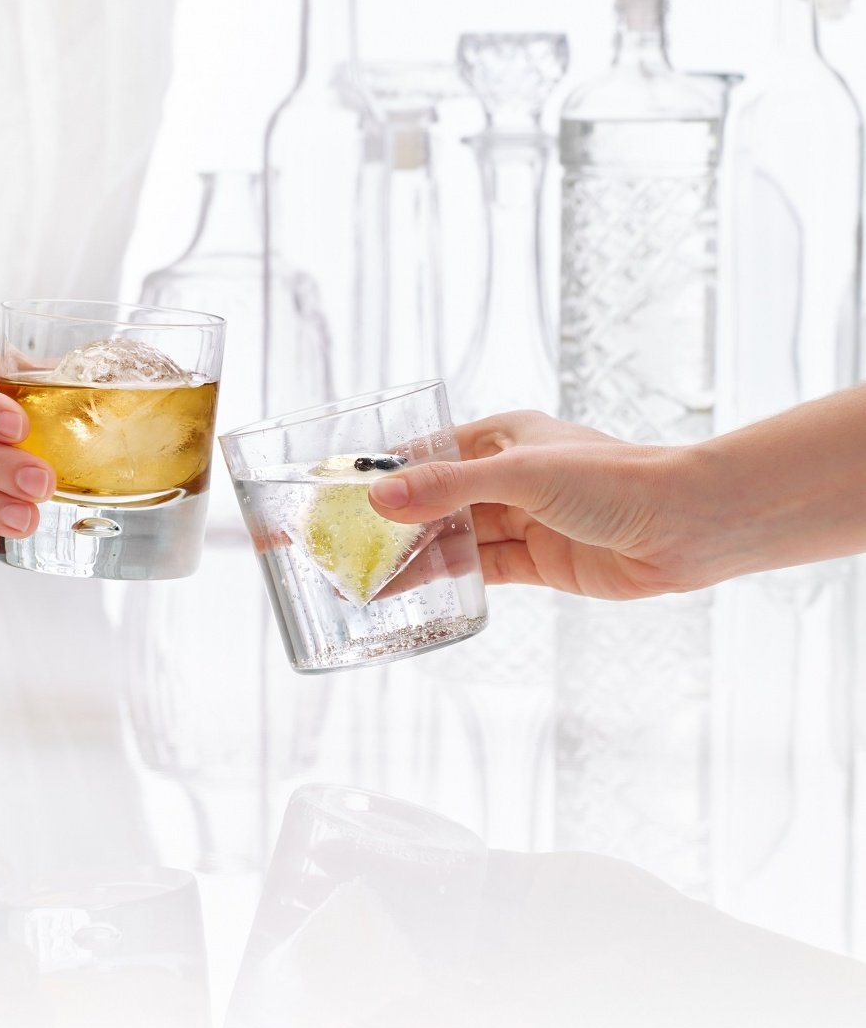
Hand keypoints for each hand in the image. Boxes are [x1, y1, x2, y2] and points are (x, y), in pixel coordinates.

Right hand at [368, 411, 718, 599]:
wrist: (685, 526)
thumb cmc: (614, 479)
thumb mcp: (521, 474)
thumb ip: (449, 488)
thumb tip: (381, 498)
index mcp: (505, 436)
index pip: (431, 450)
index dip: (388, 471)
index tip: (342, 493)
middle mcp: (510, 476)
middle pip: (439, 499)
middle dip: (396, 522)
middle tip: (343, 545)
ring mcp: (525, 520)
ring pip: (457, 539)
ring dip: (416, 556)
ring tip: (365, 577)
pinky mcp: (540, 562)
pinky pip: (483, 570)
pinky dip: (449, 579)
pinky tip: (413, 590)